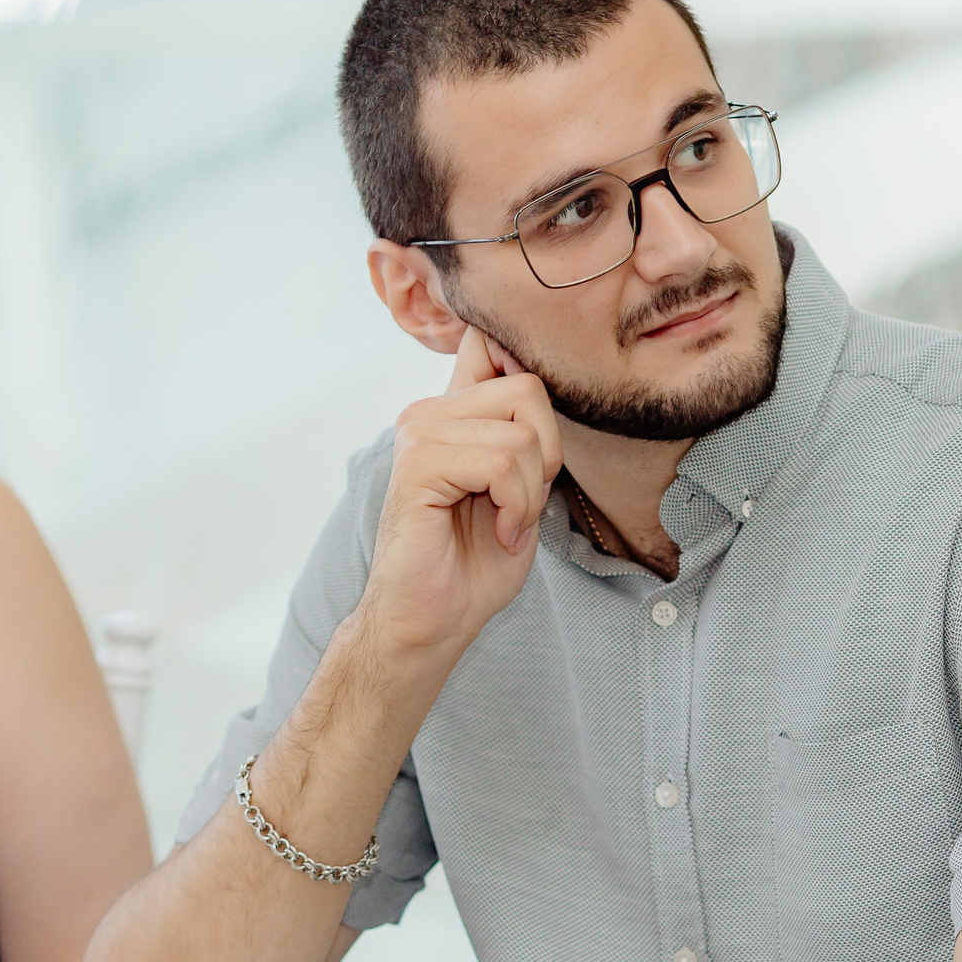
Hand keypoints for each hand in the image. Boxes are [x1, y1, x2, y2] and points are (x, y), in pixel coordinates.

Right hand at [355, 327, 562, 660]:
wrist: (434, 620)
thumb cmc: (475, 563)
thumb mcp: (519, 487)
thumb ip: (525, 435)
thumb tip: (545, 386)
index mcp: (453, 412)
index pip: (491, 341)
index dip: (526, 365)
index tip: (533, 438)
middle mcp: (430, 412)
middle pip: (528, 388)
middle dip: (545, 454)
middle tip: (522, 502)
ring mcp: (419, 433)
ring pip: (518, 433)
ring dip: (528, 492)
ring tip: (506, 523)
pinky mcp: (417, 464)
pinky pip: (498, 462)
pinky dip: (515, 506)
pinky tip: (499, 532)